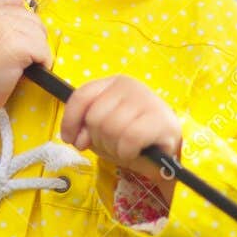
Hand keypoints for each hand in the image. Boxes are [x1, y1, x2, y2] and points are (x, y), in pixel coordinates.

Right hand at [0, 0, 50, 124]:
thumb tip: (28, 19)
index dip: (21, 16)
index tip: (17, 35)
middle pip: (32, 17)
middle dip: (33, 37)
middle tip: (22, 55)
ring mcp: (5, 29)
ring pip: (40, 34)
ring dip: (38, 51)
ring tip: (25, 64)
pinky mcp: (17, 46)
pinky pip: (43, 51)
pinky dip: (43, 62)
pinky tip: (31, 70)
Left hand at [59, 76, 181, 197]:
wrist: (166, 147)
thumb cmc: (132, 136)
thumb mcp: (103, 130)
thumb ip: (86, 129)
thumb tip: (77, 139)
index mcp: (112, 83)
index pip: (82, 96)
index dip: (70, 120)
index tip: (70, 139)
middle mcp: (129, 86)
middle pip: (95, 117)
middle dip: (98, 140)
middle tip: (111, 146)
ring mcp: (146, 100)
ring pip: (111, 128)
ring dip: (114, 148)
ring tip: (124, 149)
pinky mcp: (160, 119)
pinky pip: (130, 138)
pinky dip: (127, 152)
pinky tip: (134, 152)